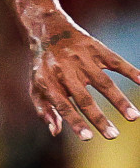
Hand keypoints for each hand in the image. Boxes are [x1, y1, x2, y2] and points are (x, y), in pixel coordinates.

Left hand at [29, 24, 139, 140]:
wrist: (48, 30)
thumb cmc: (43, 66)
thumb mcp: (36, 86)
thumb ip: (44, 110)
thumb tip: (55, 132)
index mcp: (49, 82)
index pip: (63, 106)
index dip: (75, 122)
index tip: (88, 138)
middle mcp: (65, 71)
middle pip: (84, 99)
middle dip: (99, 118)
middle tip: (113, 136)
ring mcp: (82, 59)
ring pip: (103, 83)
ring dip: (119, 101)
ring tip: (134, 117)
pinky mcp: (96, 48)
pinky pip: (116, 61)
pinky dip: (130, 71)